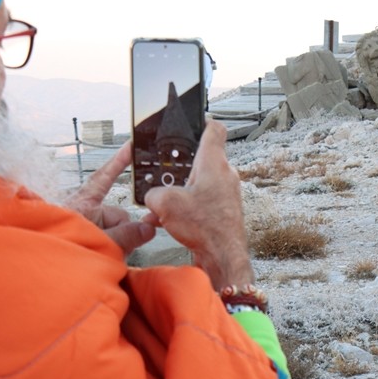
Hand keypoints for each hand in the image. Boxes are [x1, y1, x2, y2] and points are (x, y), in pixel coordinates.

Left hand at [63, 141, 154, 255]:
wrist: (40, 267)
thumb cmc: (57, 246)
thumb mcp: (98, 240)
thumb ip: (125, 235)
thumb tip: (147, 228)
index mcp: (83, 203)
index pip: (105, 176)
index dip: (119, 160)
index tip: (131, 145)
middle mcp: (85, 213)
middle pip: (119, 215)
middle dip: (125, 231)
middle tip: (121, 246)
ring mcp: (87, 229)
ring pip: (117, 231)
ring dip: (118, 245)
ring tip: (106, 257)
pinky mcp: (88, 242)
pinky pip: (111, 243)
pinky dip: (113, 251)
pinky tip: (109, 260)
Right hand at [145, 121, 253, 290]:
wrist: (223, 256)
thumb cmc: (205, 227)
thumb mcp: (165, 204)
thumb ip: (152, 194)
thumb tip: (152, 197)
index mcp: (213, 162)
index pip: (214, 129)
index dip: (202, 122)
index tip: (192, 122)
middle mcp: (224, 174)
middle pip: (201, 159)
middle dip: (180, 166)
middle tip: (164, 172)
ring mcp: (226, 193)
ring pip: (198, 183)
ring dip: (180, 191)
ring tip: (161, 204)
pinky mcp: (223, 210)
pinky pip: (201, 201)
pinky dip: (186, 207)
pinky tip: (166, 221)